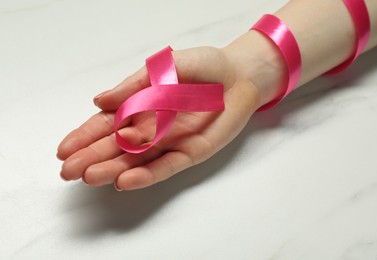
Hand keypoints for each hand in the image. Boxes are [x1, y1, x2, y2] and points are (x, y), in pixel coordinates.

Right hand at [57, 46, 262, 190]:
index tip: (63, 150)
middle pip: (116, 147)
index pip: (106, 124)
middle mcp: (150, 128)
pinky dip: (146, 175)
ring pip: (136, 161)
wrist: (239, 76)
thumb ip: (134, 86)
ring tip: (90, 176)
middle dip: (91, 158)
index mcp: (140, 106)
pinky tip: (126, 181)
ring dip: (113, 169)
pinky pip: (166, 166)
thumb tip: (99, 100)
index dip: (84, 137)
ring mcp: (169, 142)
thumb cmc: (203, 67)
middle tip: (68, 172)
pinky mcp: (190, 153)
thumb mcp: (164, 67)